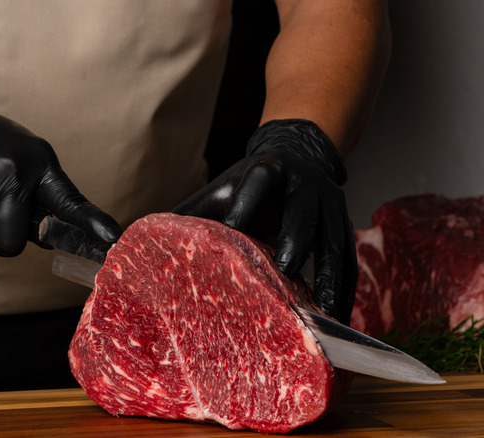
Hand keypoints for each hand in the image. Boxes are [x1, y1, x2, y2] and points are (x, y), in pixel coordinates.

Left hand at [173, 119, 356, 323]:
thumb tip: (132, 241)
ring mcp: (330, 206)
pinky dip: (346, 290)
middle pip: (303, 209)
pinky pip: (350, 261)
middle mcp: (303, 185)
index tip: (234, 225)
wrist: (299, 158)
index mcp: (268, 171)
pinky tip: (339, 317)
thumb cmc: (248, 185)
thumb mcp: (219, 191)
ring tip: (323, 311)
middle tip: (286, 267)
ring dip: (331, 275)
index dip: (248, 200)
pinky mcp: (345, 227)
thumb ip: (189, 213)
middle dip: (296, 236)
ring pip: (335, 239)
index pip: (259, 180)